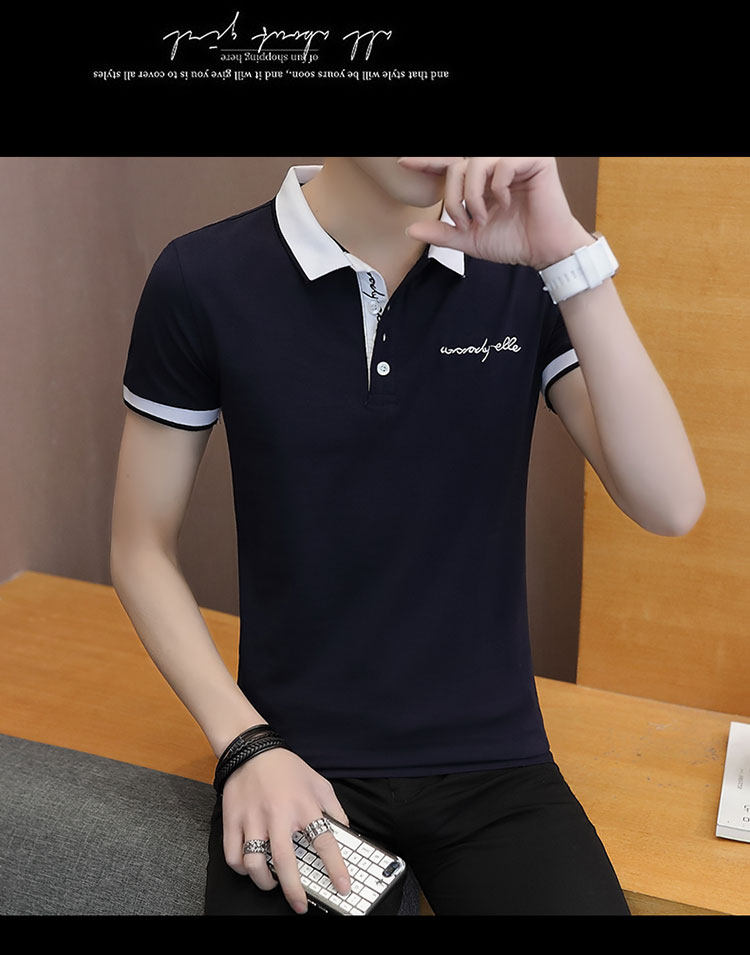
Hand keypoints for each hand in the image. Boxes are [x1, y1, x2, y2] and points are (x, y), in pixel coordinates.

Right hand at [221, 747, 351, 913]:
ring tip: (272, 883)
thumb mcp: (319, 783)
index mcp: (304, 805)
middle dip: (294, 891)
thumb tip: (345, 833)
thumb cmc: (287, 769)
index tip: (343, 887)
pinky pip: (233, 856)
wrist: (252, 750)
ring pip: (254, 864)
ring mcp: (253, 819)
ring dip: (264, 882)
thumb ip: (334, 809)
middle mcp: (279, 815)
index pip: (324, 842)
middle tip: (299, 905)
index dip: (335, 867)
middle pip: (286, 862)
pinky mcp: (233, 820)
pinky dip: (241, 869)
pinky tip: (250, 867)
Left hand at [398, 156, 591, 269]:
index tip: (403, 163)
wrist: (542, 251)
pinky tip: (506, 203)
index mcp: (481, 180)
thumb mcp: (470, 239)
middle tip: (464, 221)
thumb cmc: (513, 241)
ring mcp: (515, 160)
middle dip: (454, 196)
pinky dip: (498, 187)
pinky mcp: (535, 160)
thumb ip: (443, 232)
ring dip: (473, 194)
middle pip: (458, 164)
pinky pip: (503, 163)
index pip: (450, 164)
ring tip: (483, 217)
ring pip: (476, 162)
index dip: (427, 162)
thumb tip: (411, 229)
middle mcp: (496, 165)